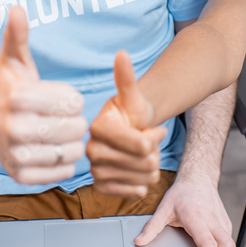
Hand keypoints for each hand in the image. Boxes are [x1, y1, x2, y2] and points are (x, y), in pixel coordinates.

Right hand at [0, 7, 86, 184]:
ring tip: (60, 134)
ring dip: (73, 143)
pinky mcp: (20, 175)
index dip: (72, 99)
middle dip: (75, 121)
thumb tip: (17, 8)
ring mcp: (16, 154)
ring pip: (71, 152)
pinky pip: (62, 172)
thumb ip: (18, 35)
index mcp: (18, 97)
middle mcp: (14, 127)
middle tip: (63, 118)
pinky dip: (65, 163)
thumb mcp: (14, 61)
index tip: (60, 98)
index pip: (73, 101)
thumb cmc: (7, 88)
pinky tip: (54, 150)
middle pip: (75, 128)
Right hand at [88, 50, 167, 197]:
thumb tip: (122, 54)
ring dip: (151, 168)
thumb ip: (126, 77)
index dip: (155, 137)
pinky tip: (138, 172)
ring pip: (142, 179)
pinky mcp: (101, 186)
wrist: (130, 131)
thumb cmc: (132, 112)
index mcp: (98, 127)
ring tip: (143, 155)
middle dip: (154, 152)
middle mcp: (91, 150)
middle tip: (147, 141)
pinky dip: (141, 184)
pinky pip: (131, 192)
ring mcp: (95, 170)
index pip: (142, 144)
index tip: (151, 128)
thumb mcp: (134, 96)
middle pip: (144, 163)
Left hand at [135, 172, 234, 246]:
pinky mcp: (226, 222)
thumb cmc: (182, 193)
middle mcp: (212, 220)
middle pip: (227, 246)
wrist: (198, 177)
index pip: (208, 243)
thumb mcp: (163, 208)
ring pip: (230, 243)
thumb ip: (151, 227)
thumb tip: (139, 241)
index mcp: (196, 218)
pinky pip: (229, 239)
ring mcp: (221, 221)